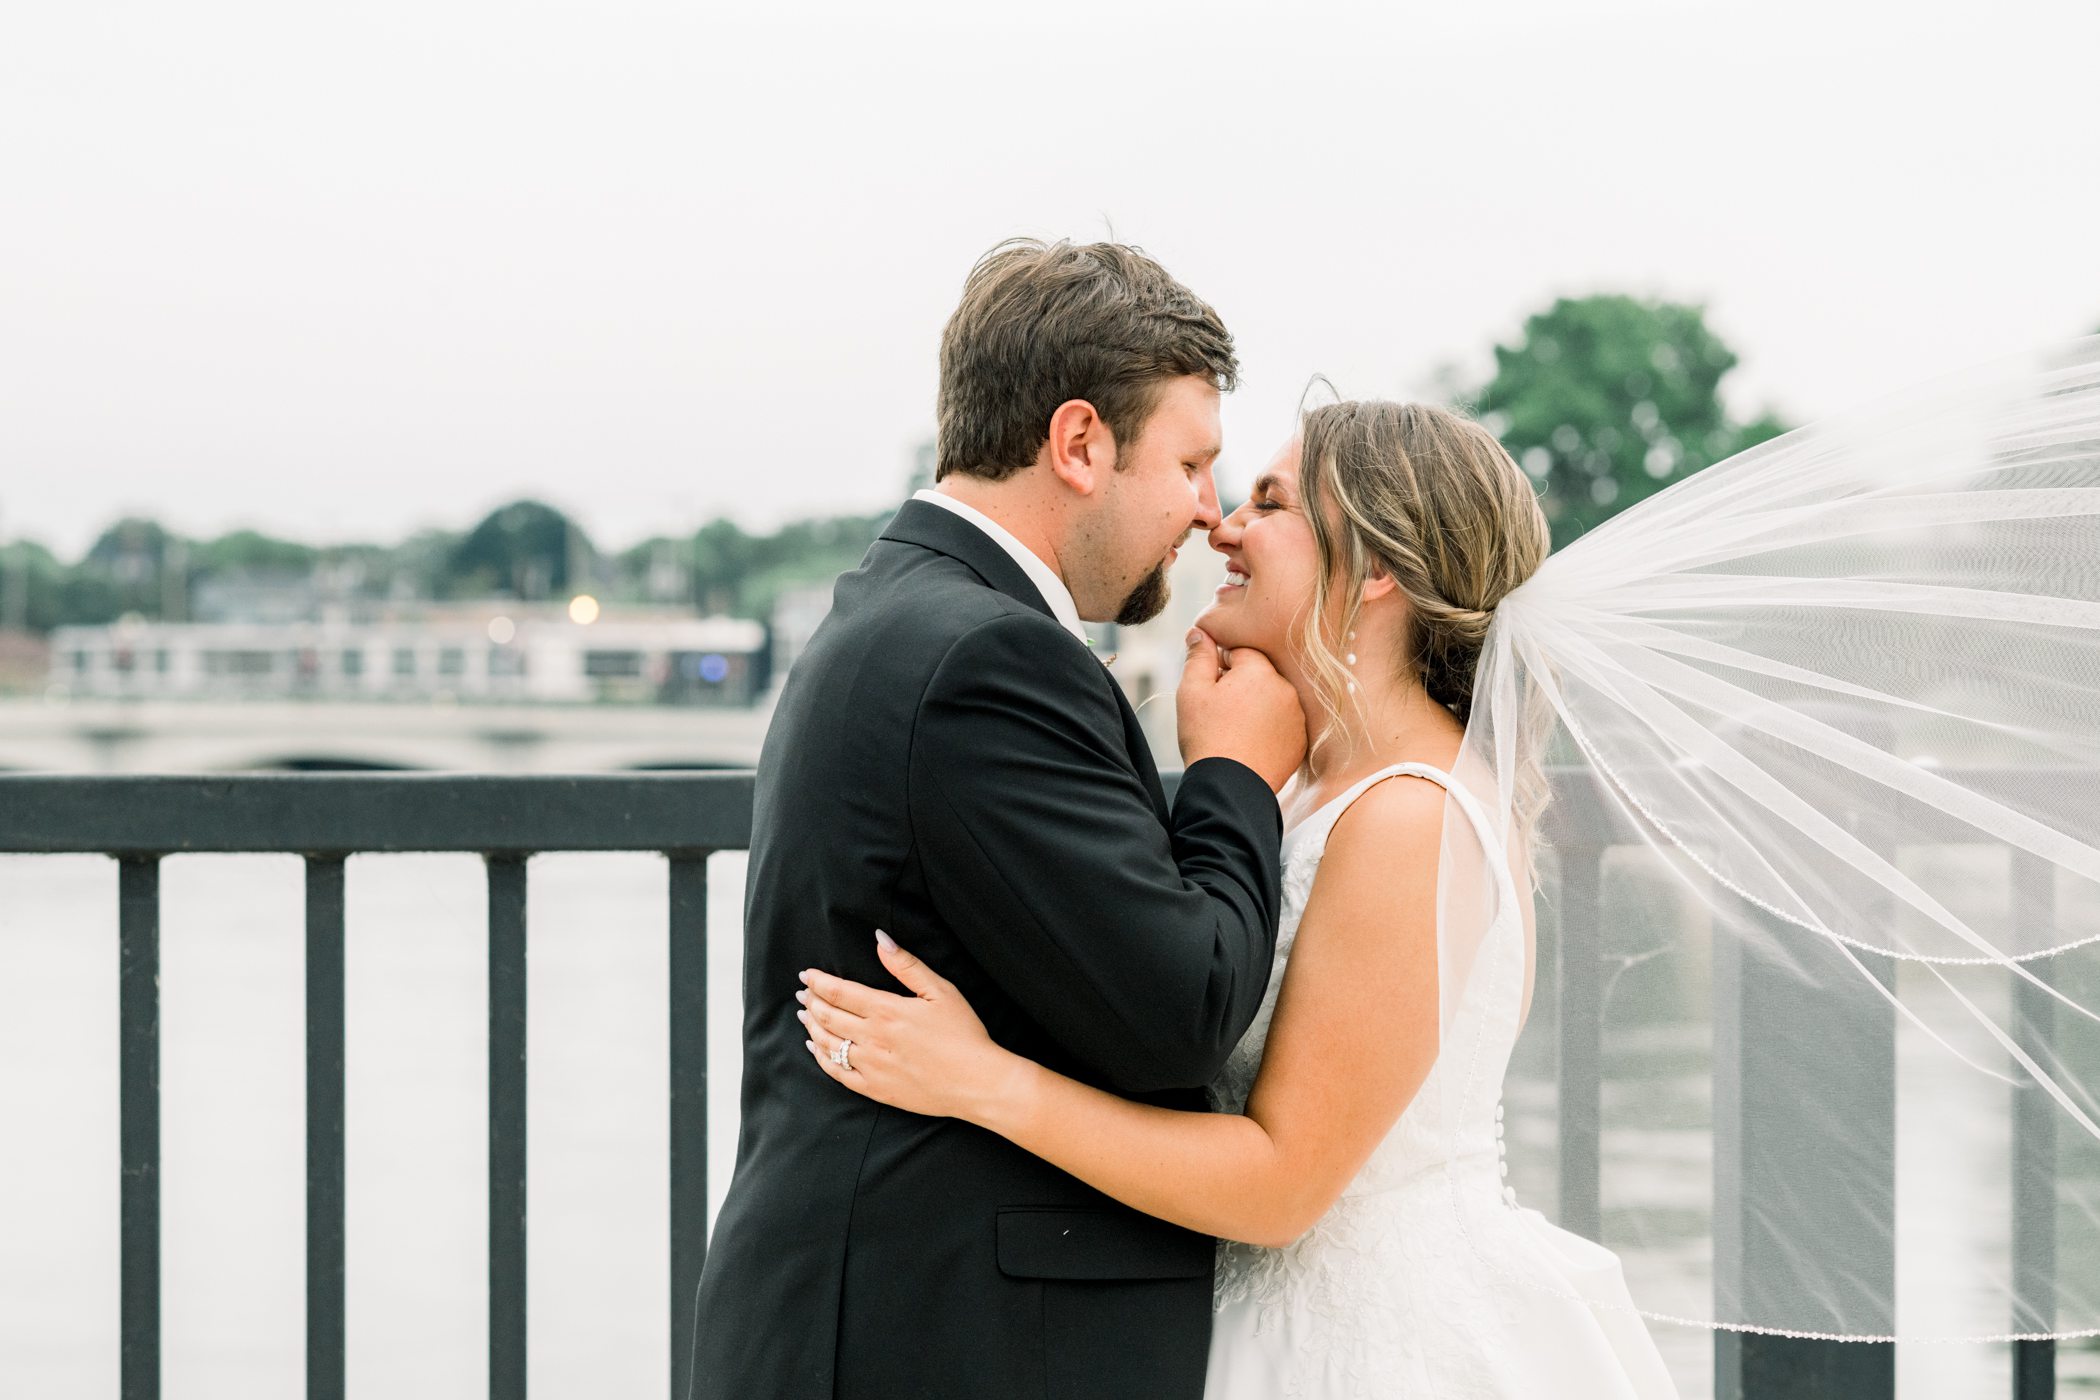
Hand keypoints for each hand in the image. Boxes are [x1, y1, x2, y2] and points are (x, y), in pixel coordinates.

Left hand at [798, 931, 1020, 1122]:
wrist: (976, 1082)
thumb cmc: (963, 1034)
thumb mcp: (941, 991)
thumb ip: (906, 965)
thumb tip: (880, 939)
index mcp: (886, 1010)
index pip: (839, 992)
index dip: (818, 982)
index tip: (807, 975)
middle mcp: (872, 1038)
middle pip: (828, 1016)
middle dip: (811, 1002)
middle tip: (802, 993)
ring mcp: (871, 1066)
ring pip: (828, 1043)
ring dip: (812, 1027)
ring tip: (804, 1015)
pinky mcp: (875, 1089)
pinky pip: (838, 1073)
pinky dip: (821, 1059)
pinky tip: (815, 1049)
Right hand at [1176, 626, 1307, 791]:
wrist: (1230, 787)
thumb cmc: (1207, 737)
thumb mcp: (1192, 691)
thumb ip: (1199, 656)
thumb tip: (1200, 632)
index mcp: (1260, 671)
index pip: (1240, 652)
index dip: (1221, 667)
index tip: (1210, 689)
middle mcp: (1285, 688)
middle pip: (1259, 674)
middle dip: (1240, 685)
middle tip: (1220, 711)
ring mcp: (1297, 716)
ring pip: (1272, 698)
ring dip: (1256, 705)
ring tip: (1234, 730)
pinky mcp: (1301, 740)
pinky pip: (1282, 722)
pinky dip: (1268, 727)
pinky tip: (1249, 742)